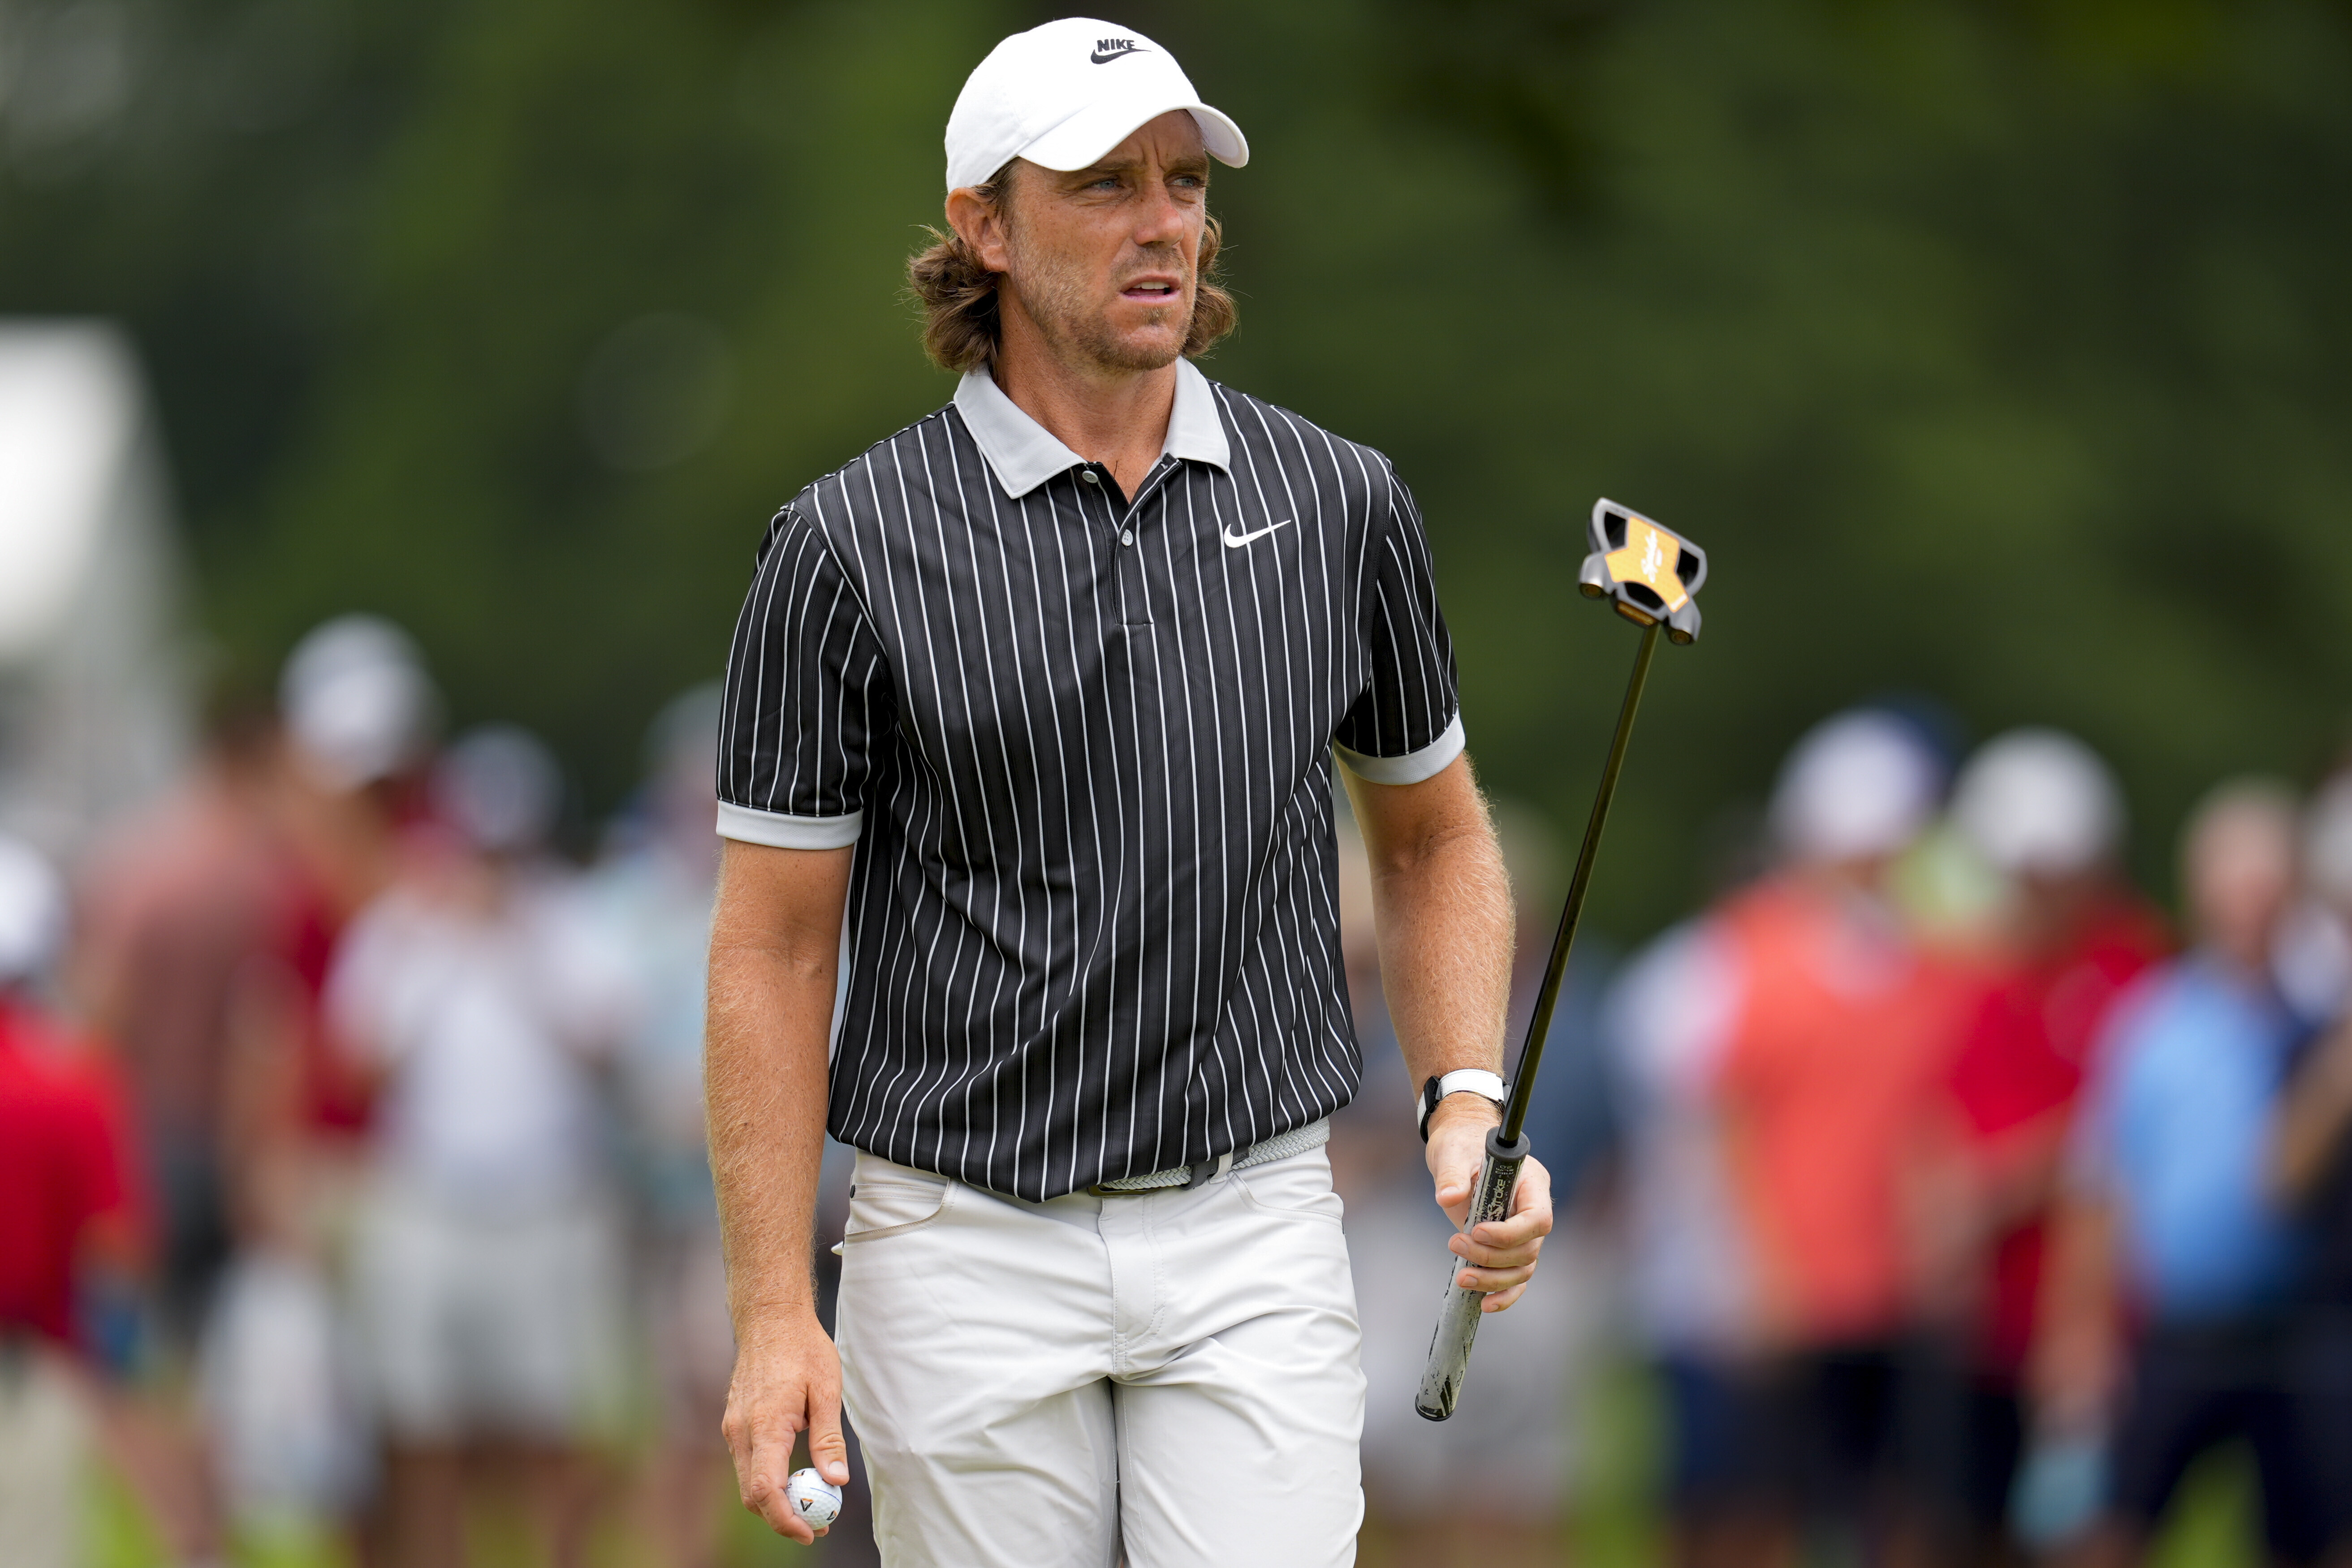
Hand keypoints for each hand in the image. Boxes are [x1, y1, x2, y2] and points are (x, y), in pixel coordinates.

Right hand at [722, 1307, 848, 1543]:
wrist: (769, 1318)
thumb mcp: (826, 1390)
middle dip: (783, 1517)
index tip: (810, 1532)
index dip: (785, 1519)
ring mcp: (733, 1428)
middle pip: (753, 1494)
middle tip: (819, 1524)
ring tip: (814, 1501)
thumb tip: (836, 1480)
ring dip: (776, 1500)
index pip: (766, 1489)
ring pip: (748, 1482)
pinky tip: (795, 1475)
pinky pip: (747, 1463)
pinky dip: (768, 1479)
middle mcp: (741, 1431)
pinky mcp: (734, 1424)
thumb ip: (828, 1438)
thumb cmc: (802, 1349)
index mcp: (765, 1425)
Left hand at [1426, 1093, 1552, 1311]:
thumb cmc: (1461, 1145)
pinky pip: (1516, 1278)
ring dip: (1492, 1279)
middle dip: (1491, 1256)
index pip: (1537, 1218)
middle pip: (1528, 1248)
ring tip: (1461, 1277)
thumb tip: (1447, 1197)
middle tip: (1454, 1244)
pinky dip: (1503, 1294)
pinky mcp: (1507, 1247)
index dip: (1510, 1233)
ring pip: (1522, 1268)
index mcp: (1531, 1183)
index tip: (1477, 1231)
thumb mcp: (1453, 1153)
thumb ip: (1452, 1174)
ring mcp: (1522, 1232)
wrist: (1460, 1149)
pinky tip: (1483, 1304)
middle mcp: (1533, 1210)